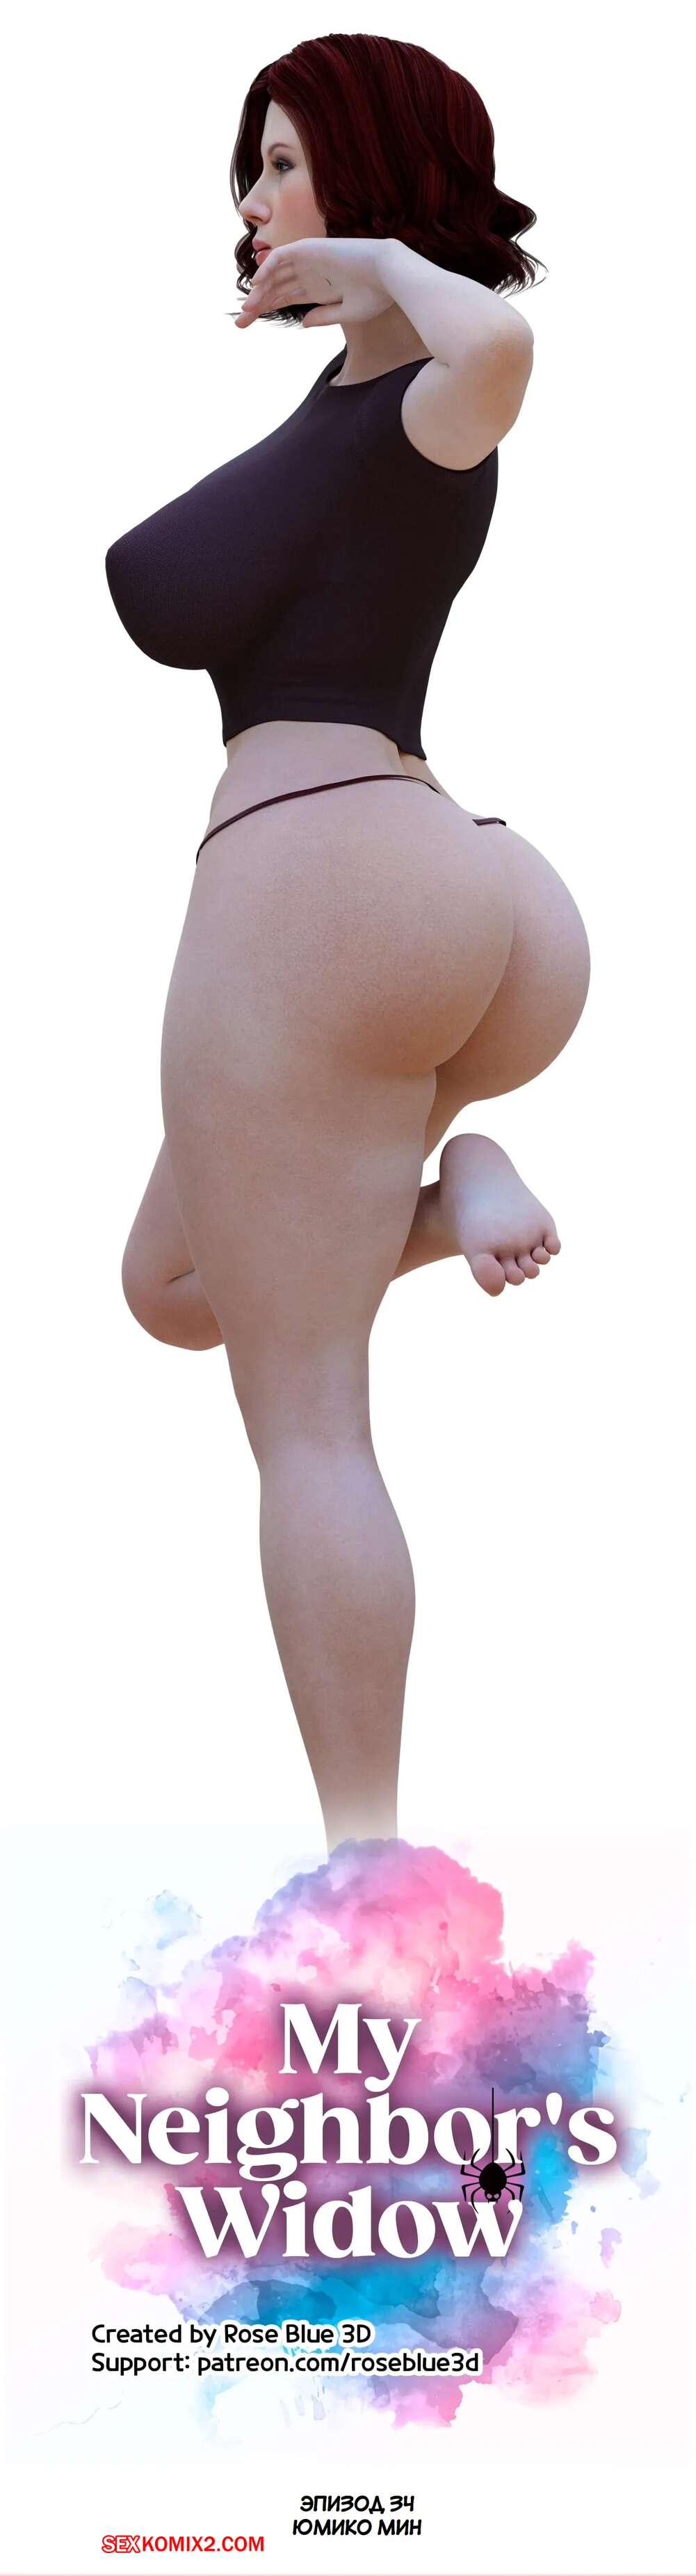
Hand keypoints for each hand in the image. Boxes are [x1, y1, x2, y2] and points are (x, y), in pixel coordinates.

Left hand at [235, 236, 395, 329]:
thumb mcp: (347, 312)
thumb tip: (302, 324)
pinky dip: (267, 269)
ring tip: (247, 309)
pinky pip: (280, 257)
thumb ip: (324, 317)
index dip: (265, 309)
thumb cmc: (376, 294)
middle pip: (275, 288)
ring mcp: (308, 260)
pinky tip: (257, 286)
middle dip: (256, 304)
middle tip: (239, 323)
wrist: (389, 273)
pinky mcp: (309, 248)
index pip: (284, 297)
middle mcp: (309, 274)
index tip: (247, 325)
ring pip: (275, 274)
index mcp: (318, 289)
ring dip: (259, 290)